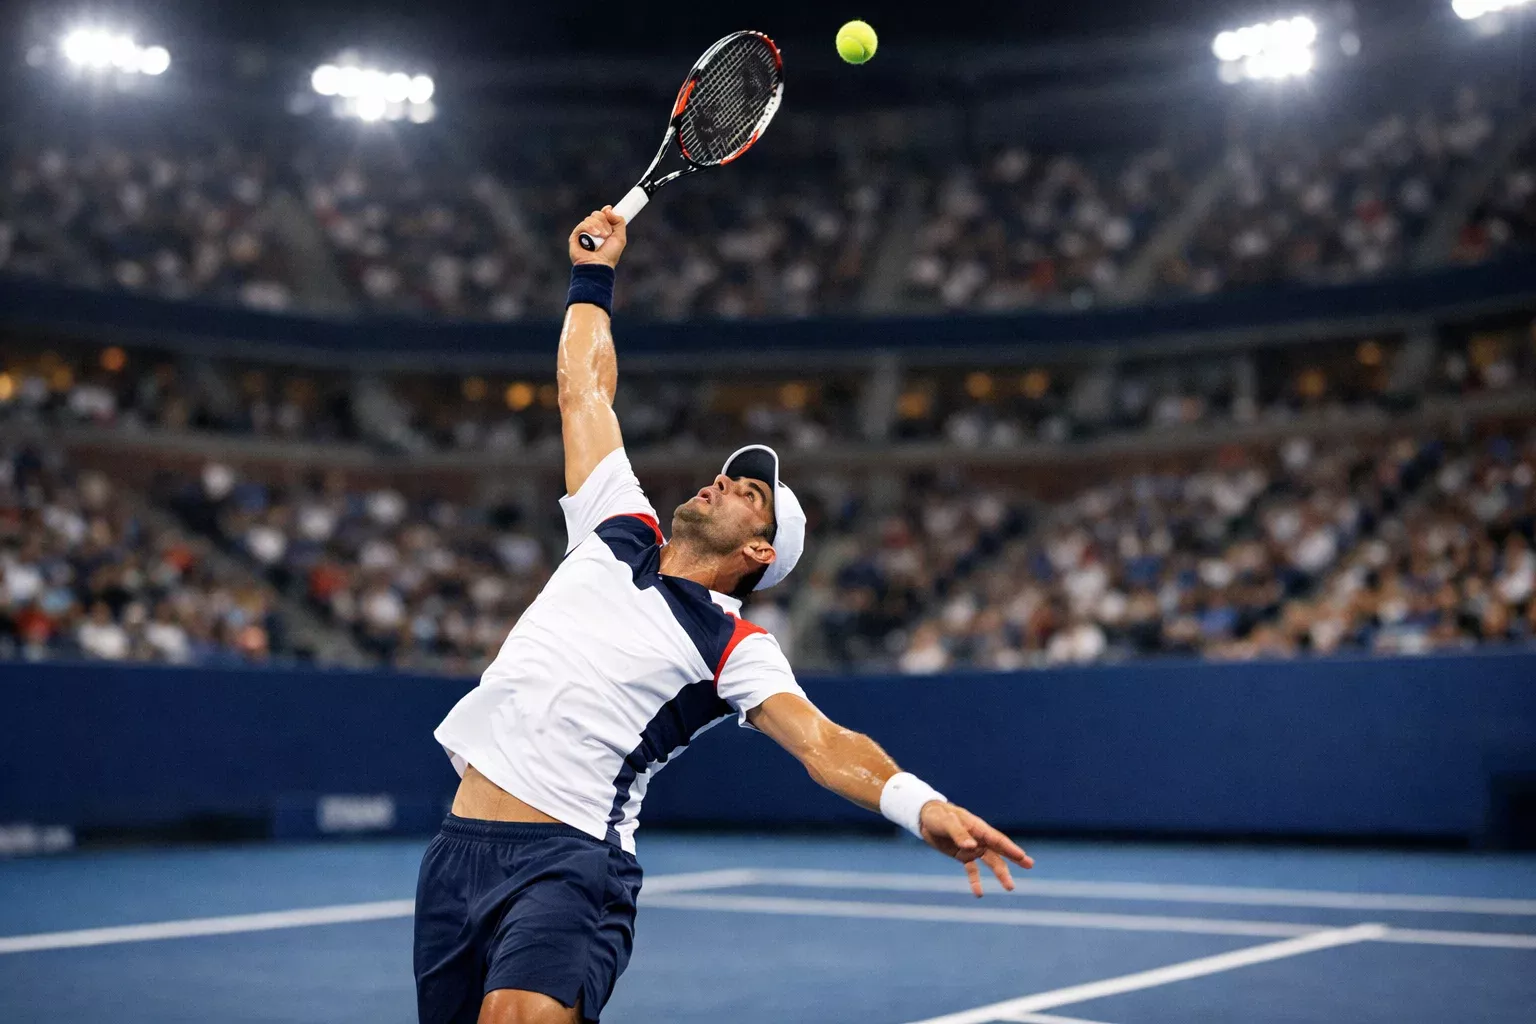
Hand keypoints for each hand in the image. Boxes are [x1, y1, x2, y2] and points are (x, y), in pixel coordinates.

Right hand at [569, 207, 626, 267]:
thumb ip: (619, 222)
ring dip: (598, 226)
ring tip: (602, 237)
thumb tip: (608, 209)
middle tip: (607, 234)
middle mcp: (592, 230)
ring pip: (590, 218)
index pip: (602, 215)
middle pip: (597, 214)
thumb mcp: (620, 238)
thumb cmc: (609, 255)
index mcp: (602, 230)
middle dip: (604, 221)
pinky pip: (583, 224)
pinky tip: (595, 235)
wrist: (599, 265)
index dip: (606, 211)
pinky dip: (590, 228)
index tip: (609, 209)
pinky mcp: (575, 236)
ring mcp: (583, 233)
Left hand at [919, 801, 1033, 897]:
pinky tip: (979, 894)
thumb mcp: (946, 822)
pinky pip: (972, 870)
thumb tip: (971, 846)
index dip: (1010, 848)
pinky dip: (976, 881)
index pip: (997, 839)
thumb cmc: (937, 816)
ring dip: (1000, 873)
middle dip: (1015, 858)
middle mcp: (979, 838)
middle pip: (999, 850)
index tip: (1022, 856)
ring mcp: (972, 848)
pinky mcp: (962, 856)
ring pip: (990, 862)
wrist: (925, 818)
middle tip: (1030, 865)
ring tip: (1010, 887)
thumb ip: (958, 833)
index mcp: (977, 827)